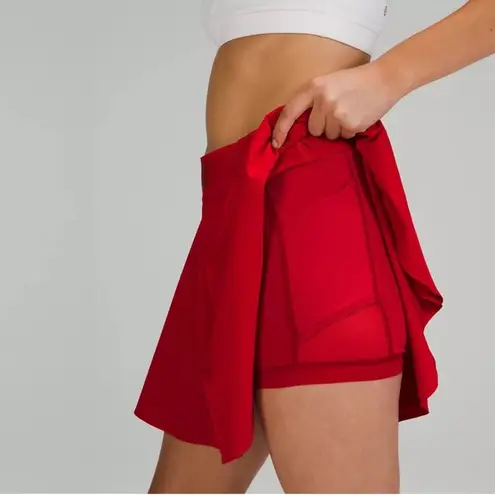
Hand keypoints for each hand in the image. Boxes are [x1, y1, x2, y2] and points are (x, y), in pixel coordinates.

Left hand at [272, 60, 403, 147]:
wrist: (385, 78)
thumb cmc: (355, 81)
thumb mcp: (328, 83)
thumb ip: (312, 100)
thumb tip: (299, 127)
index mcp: (314, 87)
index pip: (290, 111)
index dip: (280, 130)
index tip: (275, 143)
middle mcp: (323, 100)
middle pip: (313, 129)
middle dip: (324, 125)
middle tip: (339, 110)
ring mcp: (337, 113)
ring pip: (329, 136)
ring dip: (338, 129)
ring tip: (350, 111)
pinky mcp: (350, 124)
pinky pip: (343, 137)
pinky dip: (350, 130)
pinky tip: (358, 116)